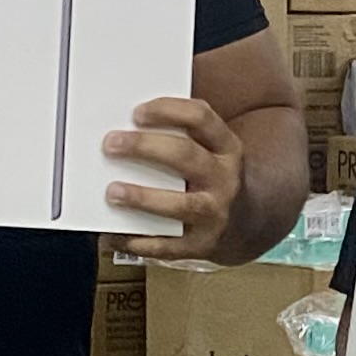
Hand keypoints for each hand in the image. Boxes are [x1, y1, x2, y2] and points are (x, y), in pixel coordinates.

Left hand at [104, 92, 242, 254]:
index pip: (200, 118)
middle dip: (145, 147)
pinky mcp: (202, 245)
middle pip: (185, 156)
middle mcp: (224, 179)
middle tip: (111, 144)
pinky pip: (168, 245)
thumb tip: (124, 130)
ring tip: (113, 192)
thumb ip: (178, 138)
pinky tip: (113, 235)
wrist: (243, 223)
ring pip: (180, 204)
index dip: (168, 111)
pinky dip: (138, 240)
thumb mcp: (209, 152)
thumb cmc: (209, 179)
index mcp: (226, 148)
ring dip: (143, 197)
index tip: (136, 113)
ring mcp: (215, 214)